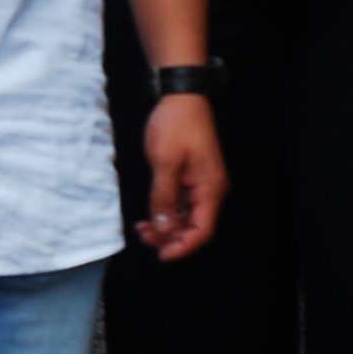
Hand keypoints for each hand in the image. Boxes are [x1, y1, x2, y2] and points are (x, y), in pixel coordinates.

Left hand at [136, 93, 223, 261]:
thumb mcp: (165, 162)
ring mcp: (199, 184)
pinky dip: (166, 212)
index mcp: (210, 189)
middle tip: (145, 239)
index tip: (162, 255)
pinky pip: (181, 203)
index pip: (202, 230)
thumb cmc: (176, 126)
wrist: (181, 98)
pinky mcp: (189, 176)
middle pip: (194, 226)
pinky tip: (149, 216)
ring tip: (142, 229)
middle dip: (171, 237)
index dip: (183, 246)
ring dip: (167, 226)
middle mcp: (209, 190)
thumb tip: (164, 228)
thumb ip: (164, 197)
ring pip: (186, 216)